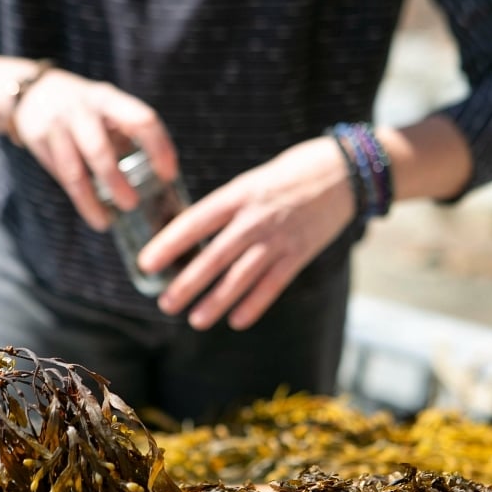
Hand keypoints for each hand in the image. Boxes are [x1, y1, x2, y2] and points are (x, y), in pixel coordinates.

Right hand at [11, 68, 177, 229]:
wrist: (33, 92)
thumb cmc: (85, 109)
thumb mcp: (108, 109)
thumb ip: (128, 135)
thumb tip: (160, 177)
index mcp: (109, 99)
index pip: (141, 120)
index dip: (158, 148)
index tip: (169, 175)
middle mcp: (82, 109)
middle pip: (100, 149)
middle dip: (116, 180)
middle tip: (133, 205)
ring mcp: (57, 125)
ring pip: (75, 170)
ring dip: (92, 200)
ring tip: (108, 222)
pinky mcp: (38, 141)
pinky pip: (62, 177)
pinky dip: (81, 201)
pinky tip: (96, 217)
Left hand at [136, 136, 355, 330]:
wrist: (344, 171)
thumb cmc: (292, 173)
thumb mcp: (253, 181)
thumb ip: (229, 208)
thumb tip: (198, 236)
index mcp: (238, 195)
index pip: (195, 222)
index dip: (168, 244)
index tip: (146, 263)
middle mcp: (255, 218)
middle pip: (214, 256)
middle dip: (187, 283)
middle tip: (166, 304)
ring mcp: (279, 238)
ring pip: (241, 277)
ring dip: (216, 301)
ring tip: (195, 320)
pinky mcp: (300, 253)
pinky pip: (272, 285)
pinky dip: (254, 305)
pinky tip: (236, 320)